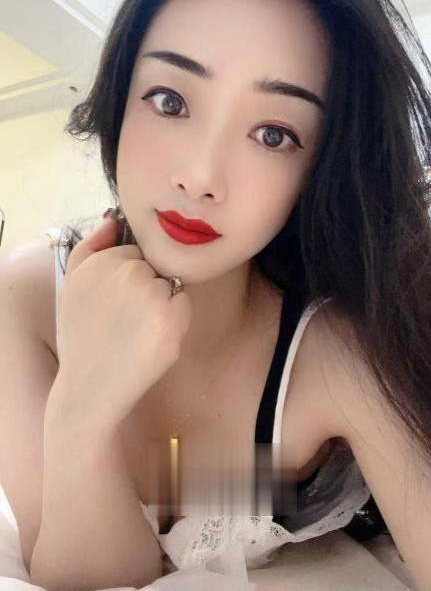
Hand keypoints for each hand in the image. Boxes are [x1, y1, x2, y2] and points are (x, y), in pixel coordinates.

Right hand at [53, 212, 190, 429]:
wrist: (90, 386)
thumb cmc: (83, 334)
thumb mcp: (73, 284)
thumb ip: (92, 245)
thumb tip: (113, 217)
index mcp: (105, 260)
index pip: (136, 254)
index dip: (128, 280)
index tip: (112, 304)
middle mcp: (130, 272)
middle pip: (156, 268)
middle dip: (147, 290)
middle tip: (124, 320)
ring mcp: (154, 296)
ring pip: (171, 287)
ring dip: (162, 306)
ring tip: (135, 332)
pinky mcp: (172, 321)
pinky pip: (184, 307)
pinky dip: (175, 323)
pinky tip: (151, 342)